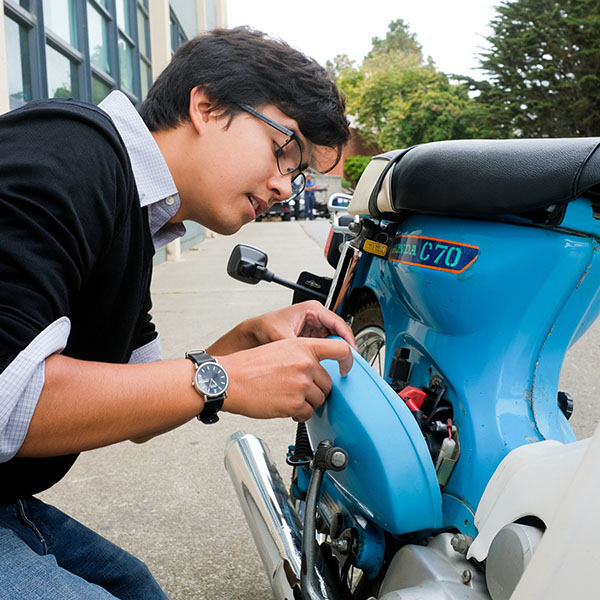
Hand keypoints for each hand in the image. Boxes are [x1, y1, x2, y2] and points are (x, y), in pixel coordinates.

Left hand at [206, 300, 355, 355]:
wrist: (252, 333)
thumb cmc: (263, 327)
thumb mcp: (282, 336)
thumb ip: (297, 347)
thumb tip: (309, 361)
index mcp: (312, 310)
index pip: (339, 324)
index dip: (348, 340)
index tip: (352, 354)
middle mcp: (315, 317)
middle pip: (338, 333)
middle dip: (344, 349)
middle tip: (348, 364)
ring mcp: (313, 327)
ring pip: (333, 341)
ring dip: (336, 353)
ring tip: (340, 367)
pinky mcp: (310, 338)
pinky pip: (325, 347)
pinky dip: (327, 356)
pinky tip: (328, 367)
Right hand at [217, 336, 352, 421]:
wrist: (230, 380)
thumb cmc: (250, 366)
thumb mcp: (280, 348)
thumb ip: (303, 355)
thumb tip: (318, 368)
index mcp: (303, 346)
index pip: (340, 349)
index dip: (349, 361)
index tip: (346, 369)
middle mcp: (305, 364)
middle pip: (328, 383)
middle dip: (316, 390)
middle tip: (297, 390)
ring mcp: (301, 384)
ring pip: (319, 400)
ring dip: (307, 403)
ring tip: (287, 397)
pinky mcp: (294, 403)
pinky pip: (308, 413)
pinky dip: (299, 414)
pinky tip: (284, 406)